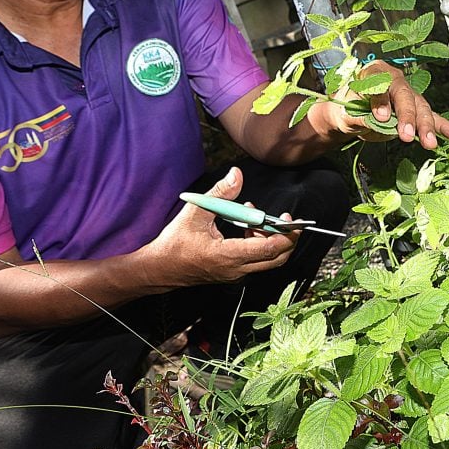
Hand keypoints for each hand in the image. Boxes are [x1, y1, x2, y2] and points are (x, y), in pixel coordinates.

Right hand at [143, 167, 298, 287]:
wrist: (159, 269)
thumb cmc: (174, 243)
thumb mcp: (196, 212)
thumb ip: (220, 193)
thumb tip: (236, 174)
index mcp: (228, 256)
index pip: (268, 249)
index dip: (284, 234)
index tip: (289, 219)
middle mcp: (235, 269)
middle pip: (276, 259)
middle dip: (285, 238)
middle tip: (283, 219)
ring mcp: (235, 274)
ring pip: (267, 260)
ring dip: (268, 237)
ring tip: (252, 214)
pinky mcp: (232, 273)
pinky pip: (255, 260)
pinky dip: (258, 243)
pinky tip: (245, 225)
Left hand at [310, 60, 448, 149]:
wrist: (348, 113)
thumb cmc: (346, 106)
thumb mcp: (345, 111)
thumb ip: (359, 115)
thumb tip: (377, 120)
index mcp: (374, 72)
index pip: (381, 83)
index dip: (382, 100)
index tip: (381, 117)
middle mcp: (395, 80)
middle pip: (405, 96)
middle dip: (408, 116)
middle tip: (406, 135)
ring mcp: (408, 95)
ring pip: (421, 108)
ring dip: (426, 127)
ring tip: (429, 143)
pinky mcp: (415, 111)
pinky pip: (431, 118)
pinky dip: (443, 127)